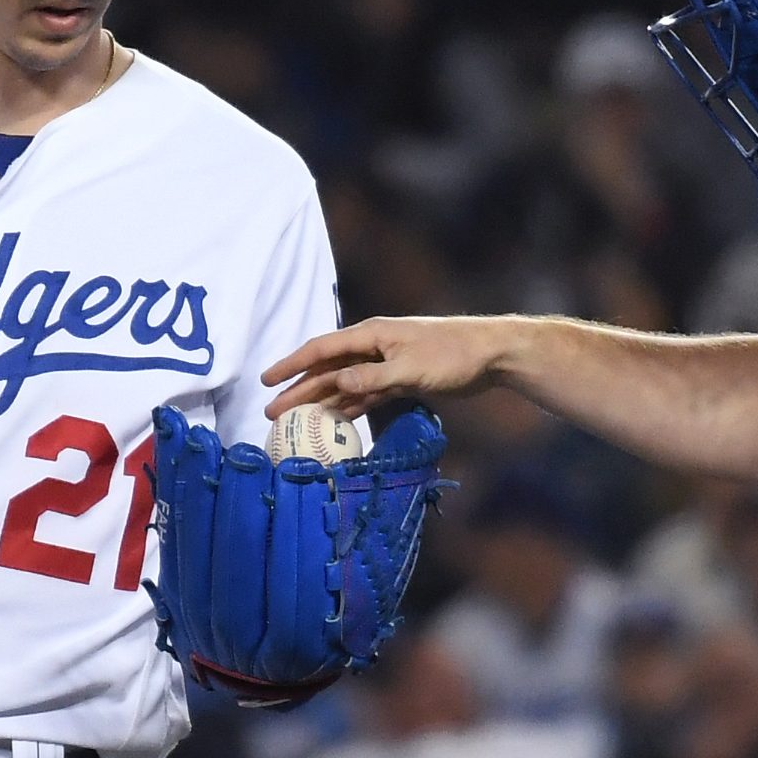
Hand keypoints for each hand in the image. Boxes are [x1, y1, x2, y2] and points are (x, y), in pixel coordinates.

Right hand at [263, 316, 518, 419]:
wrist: (491, 354)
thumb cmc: (453, 355)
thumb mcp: (410, 369)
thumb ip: (372, 379)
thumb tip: (336, 385)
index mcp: (371, 335)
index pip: (321, 349)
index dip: (291, 365)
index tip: (267, 380)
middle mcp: (373, 347)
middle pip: (327, 370)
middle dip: (299, 389)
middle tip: (273, 411)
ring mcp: (386, 364)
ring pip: (345, 385)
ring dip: (320, 401)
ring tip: (295, 419)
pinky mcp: (401, 380)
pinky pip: (366, 396)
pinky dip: (349, 408)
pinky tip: (333, 421)